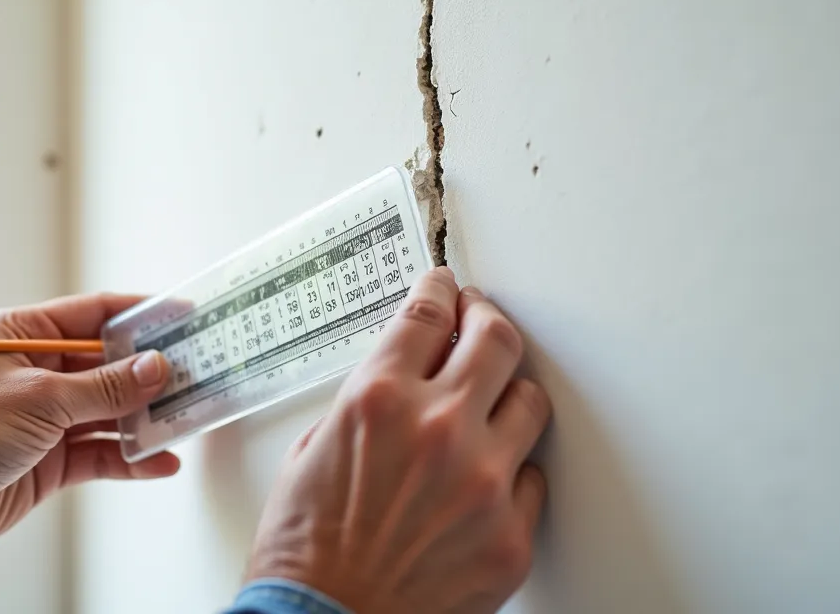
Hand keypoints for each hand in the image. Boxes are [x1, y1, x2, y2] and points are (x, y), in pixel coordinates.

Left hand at [0, 293, 180, 571]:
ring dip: (145, 417)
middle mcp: (32, 372)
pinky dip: (130, 457)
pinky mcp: (46, 462)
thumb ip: (104, 388)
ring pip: (107, 412)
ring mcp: (41, 419)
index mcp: (18, 335)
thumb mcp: (38, 400)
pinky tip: (161, 460)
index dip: (139, 316)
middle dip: (150, 372)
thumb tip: (156, 368)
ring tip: (189, 417)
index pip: (91, 315)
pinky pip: (99, 454)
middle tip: (197, 372)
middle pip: (106, 365)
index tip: (182, 317)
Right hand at [245, 268, 551, 612]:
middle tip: (481, 323)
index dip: (441, 289)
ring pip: (531, 402)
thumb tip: (399, 378)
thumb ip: (364, 404)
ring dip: (508, 396)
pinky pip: (533, 478)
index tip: (446, 287)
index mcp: (379, 400)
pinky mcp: (511, 535)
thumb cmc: (305, 552)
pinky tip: (484, 480)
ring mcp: (484, 482)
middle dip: (488, 322)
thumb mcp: (312, 451)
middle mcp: (438, 429)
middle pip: (497, 340)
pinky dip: (510, 473)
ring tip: (491, 406)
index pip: (428, 313)